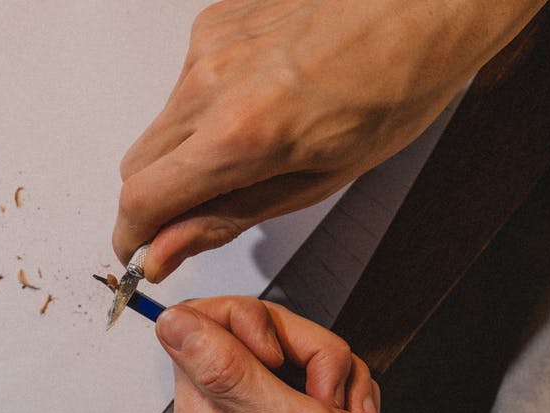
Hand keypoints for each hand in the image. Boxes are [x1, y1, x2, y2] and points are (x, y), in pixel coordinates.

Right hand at [114, 0, 544, 280]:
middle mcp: (208, 85)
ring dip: (186, 148)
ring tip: (254, 140)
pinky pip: (184, 82)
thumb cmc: (391, 89)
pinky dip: (207, 103)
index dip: (131, 237)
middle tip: (203, 207)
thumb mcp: (314, 181)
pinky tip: (259, 97)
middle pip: (135, 165)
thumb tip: (165, 250)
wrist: (418, 8)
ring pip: (160, 124)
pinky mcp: (210, 23)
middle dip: (158, 198)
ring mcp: (205, 48)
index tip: (140, 251)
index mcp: (238, 136)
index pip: (139, 202)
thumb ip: (225, 218)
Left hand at [155, 297, 475, 412]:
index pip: (197, 322)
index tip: (284, 355)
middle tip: (326, 390)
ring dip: (328, 370)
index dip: (253, 322)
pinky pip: (303, 374)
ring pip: (283, 349)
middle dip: (303, 347)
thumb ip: (229, 372)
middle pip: (246, 330)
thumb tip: (170, 324)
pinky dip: (337, 388)